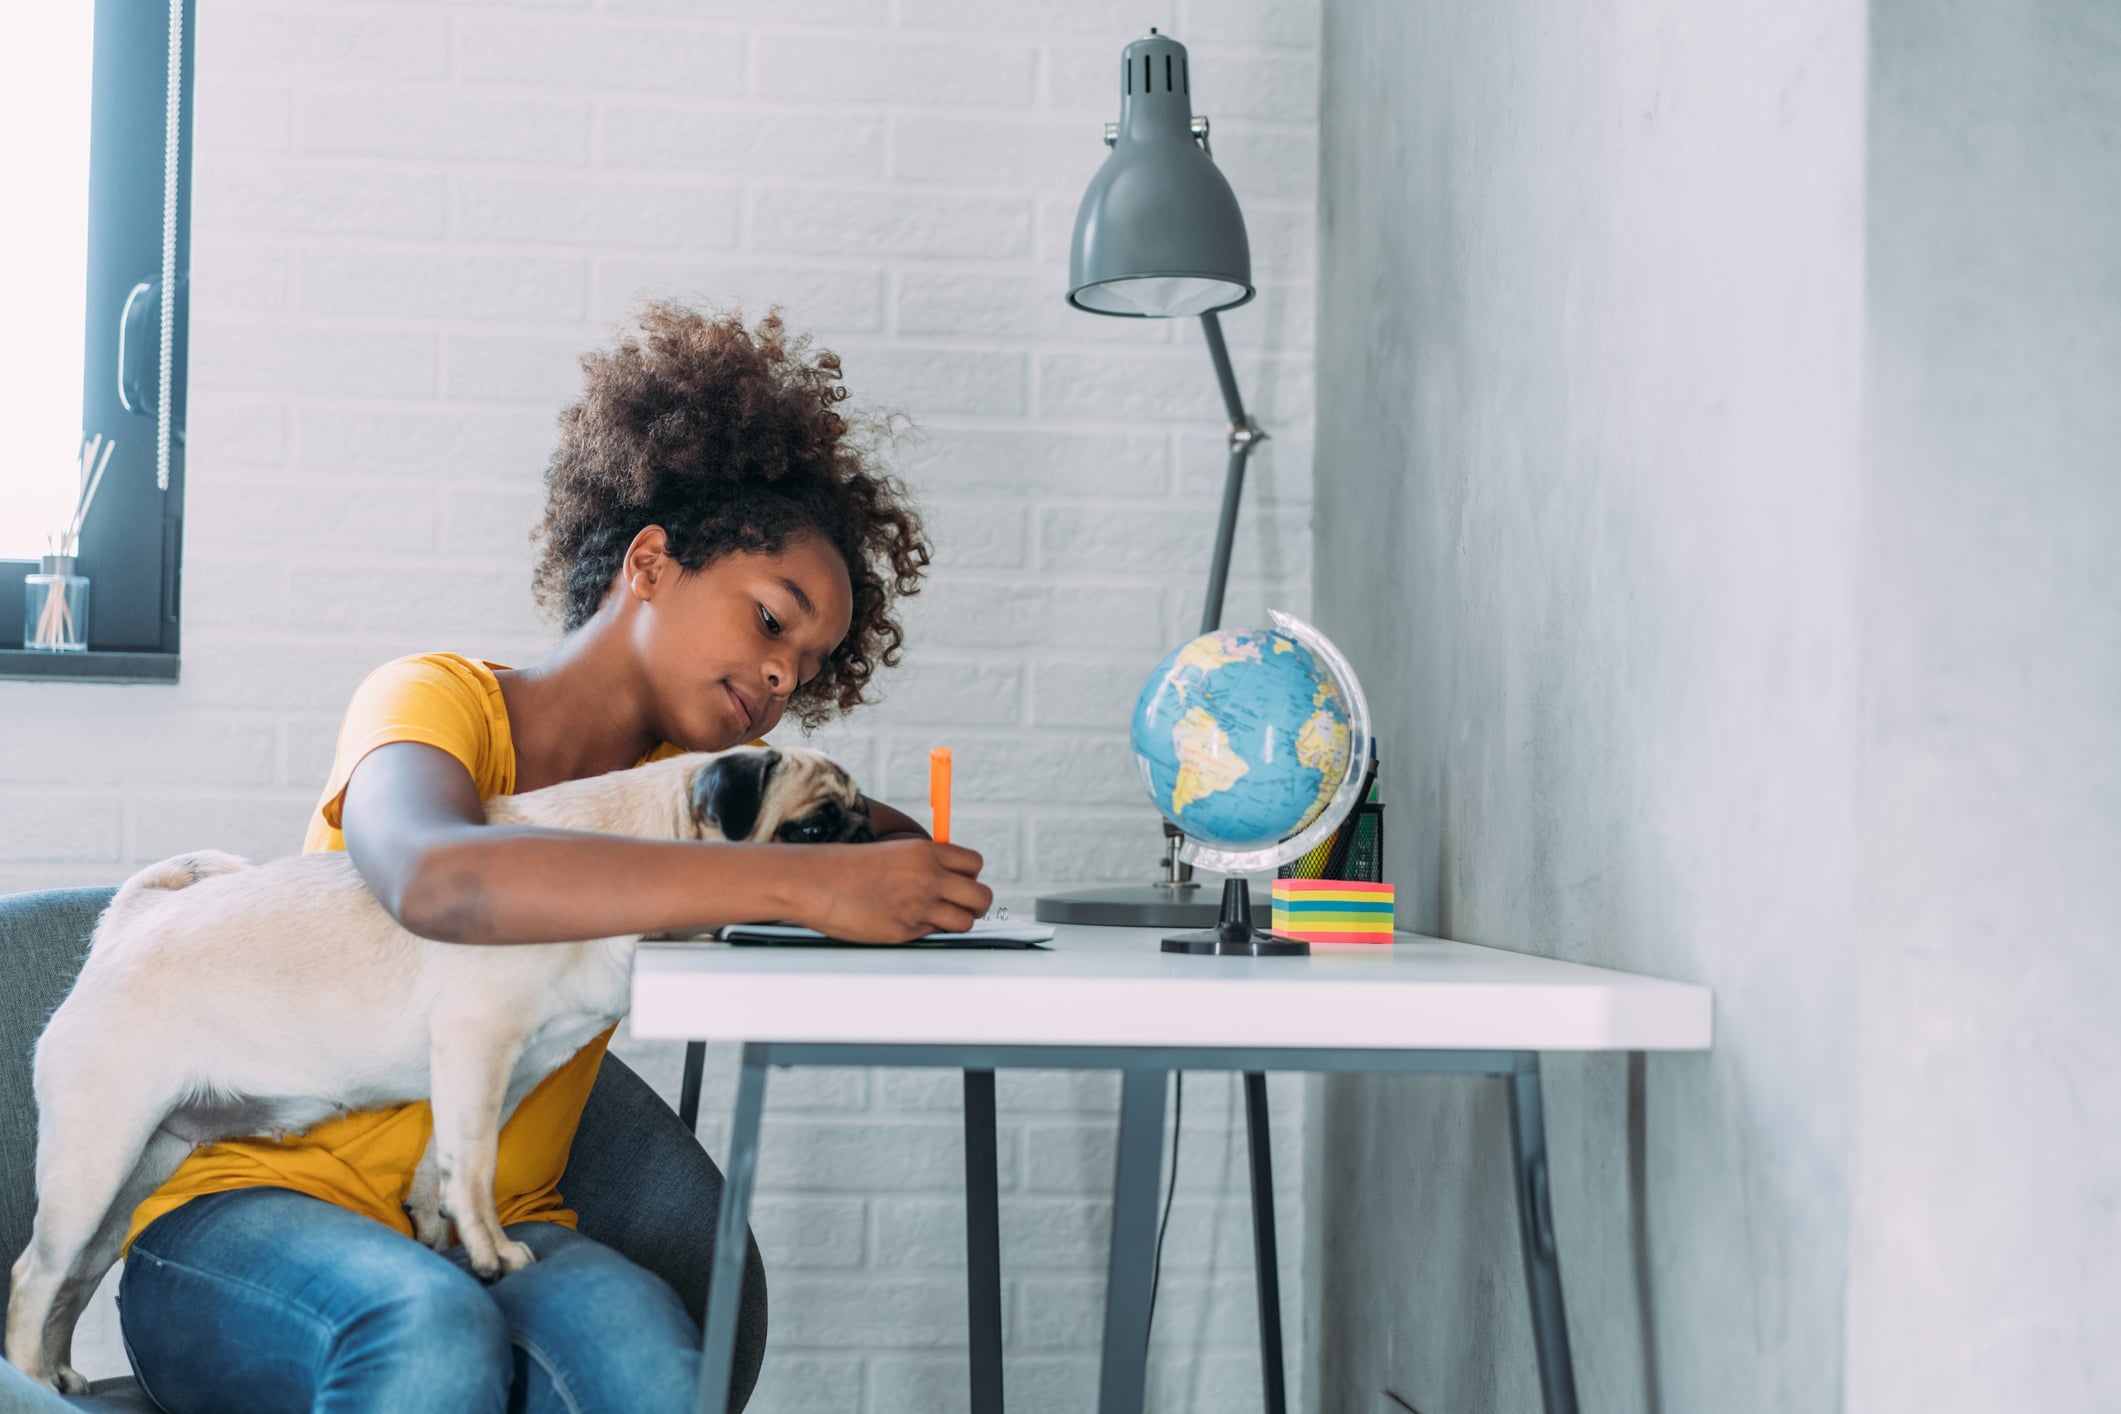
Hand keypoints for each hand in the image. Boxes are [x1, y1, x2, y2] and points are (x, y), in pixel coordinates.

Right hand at [795, 839, 992, 941]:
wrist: (815, 882)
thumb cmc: (848, 867)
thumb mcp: (894, 852)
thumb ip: (925, 864)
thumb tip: (952, 879)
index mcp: (926, 852)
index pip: (974, 864)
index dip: (969, 876)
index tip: (958, 882)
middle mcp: (928, 878)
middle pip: (981, 896)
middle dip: (975, 903)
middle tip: (959, 905)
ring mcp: (919, 907)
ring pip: (964, 921)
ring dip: (955, 922)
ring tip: (934, 917)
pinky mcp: (905, 931)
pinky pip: (932, 935)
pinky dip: (925, 931)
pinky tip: (903, 921)